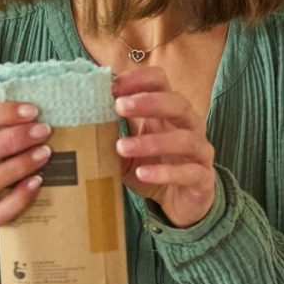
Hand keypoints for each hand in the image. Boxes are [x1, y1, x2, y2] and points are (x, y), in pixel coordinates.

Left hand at [113, 66, 216, 227]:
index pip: (160, 82)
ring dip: (152, 141)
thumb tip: (80, 115)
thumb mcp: (128, 149)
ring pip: (184, 139)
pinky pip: (189, 172)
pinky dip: (165, 172)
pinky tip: (142, 173)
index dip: (139, 80)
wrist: (178, 203)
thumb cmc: (151, 169)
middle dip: (148, 102)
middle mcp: (189, 126)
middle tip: (119, 106)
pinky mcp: (203, 179)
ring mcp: (200, 152)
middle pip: (177, 103)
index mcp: (169, 112)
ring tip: (122, 147)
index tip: (112, 87)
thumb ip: (112, 132)